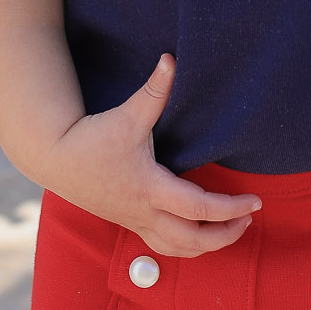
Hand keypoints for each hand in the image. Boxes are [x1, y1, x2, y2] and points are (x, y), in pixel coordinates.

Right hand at [38, 54, 260, 258]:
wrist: (54, 157)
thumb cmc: (91, 137)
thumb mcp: (127, 115)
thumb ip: (154, 90)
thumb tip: (171, 59)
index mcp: (150, 188)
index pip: (200, 208)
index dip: (231, 208)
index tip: (255, 200)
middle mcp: (145, 211)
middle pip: (193, 240)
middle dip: (226, 234)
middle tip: (248, 218)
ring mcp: (136, 221)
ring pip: (178, 250)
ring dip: (208, 245)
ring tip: (230, 229)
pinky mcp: (129, 222)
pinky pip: (163, 247)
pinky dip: (186, 247)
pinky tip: (199, 235)